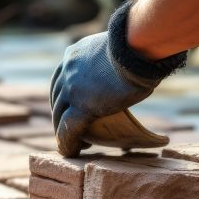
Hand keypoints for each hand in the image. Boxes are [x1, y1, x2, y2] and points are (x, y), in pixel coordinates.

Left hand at [50, 32, 159, 156]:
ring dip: (64, 132)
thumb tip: (129, 63)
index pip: (61, 79)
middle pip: (58, 99)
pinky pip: (68, 129)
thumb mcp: (117, 48)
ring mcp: (72, 88)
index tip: (71, 108)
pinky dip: (68, 143)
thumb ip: (112, 58)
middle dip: (62, 116)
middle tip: (73, 131)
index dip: (64, 97)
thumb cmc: (140, 46)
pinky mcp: (81, 105)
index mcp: (74, 54)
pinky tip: (72, 152)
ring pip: (60, 116)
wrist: (139, 47)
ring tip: (77, 144)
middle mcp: (68, 70)